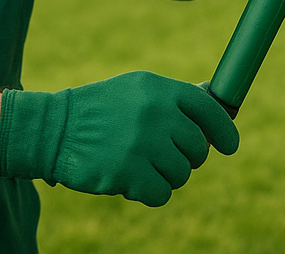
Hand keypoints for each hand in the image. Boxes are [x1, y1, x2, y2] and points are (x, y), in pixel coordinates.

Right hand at [0, 71, 238, 205]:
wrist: (55, 128)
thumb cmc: (102, 110)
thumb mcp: (138, 90)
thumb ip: (176, 99)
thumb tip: (221, 109)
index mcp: (160, 89)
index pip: (208, 110)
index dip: (224, 131)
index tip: (229, 146)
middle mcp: (156, 112)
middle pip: (197, 149)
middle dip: (185, 157)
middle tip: (160, 155)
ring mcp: (143, 143)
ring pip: (182, 175)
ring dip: (165, 176)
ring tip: (140, 164)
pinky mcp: (129, 172)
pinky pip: (162, 194)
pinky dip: (149, 193)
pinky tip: (131, 180)